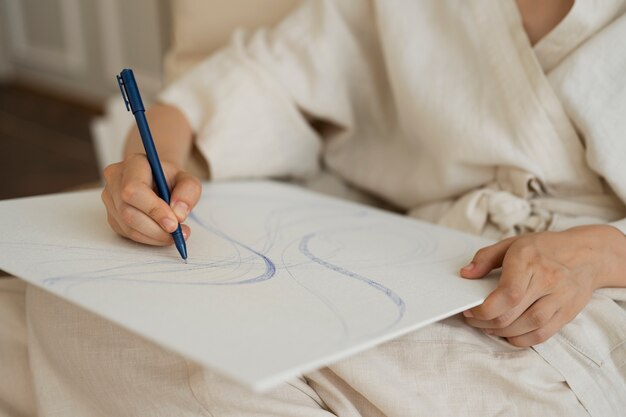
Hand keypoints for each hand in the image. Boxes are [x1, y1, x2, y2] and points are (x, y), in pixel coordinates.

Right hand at [101, 153, 201, 245]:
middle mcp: (115, 179)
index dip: (153, 209)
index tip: (174, 224)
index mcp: (133, 163)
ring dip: (154, 236)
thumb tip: (178, 215)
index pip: (134, 189)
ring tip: (175, 235)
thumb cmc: (171, 179)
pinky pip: (128, 234)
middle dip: (156, 228)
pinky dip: (149, 239)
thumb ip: (188, 193)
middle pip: (128, 212)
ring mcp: (110, 199)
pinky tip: (162, 234)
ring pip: (128, 226)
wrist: (158, 180)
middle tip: (178, 234)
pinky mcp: (112, 216)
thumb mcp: (187, 180)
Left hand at [459, 225, 625, 346]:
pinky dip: (521, 340)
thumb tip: (465, 274)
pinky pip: (542, 335)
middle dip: (486, 323)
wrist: (588, 254)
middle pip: (512, 315)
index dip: (484, 310)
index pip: (506, 295)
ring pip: (527, 328)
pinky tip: (509, 333)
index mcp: (528, 261)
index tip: (469, 311)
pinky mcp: (567, 314)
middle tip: (474, 320)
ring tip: (488, 327)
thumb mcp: (512, 244)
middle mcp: (546, 281)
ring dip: (501, 333)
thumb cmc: (545, 248)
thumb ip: (485, 258)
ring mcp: (559, 299)